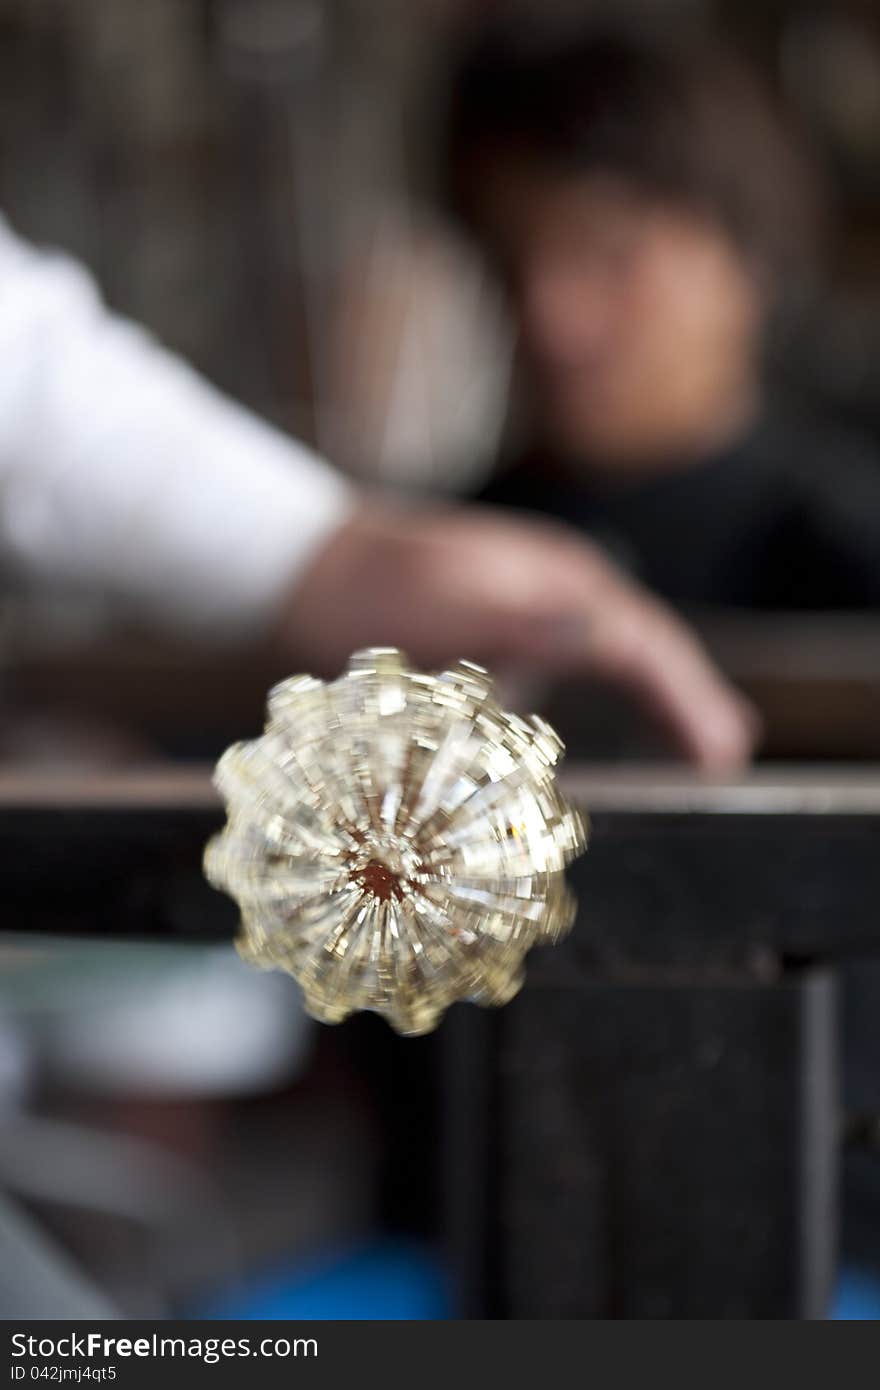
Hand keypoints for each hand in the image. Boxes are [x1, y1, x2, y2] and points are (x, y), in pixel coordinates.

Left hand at [278, 501, 757, 768]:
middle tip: (728, 755)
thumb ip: (523, 622)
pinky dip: (606, 695)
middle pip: (643, 646)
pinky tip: (605, 726)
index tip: (721, 754)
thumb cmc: (365, 594)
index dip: (688, 699)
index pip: (645, 645)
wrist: (300, 568)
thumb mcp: (443, 609)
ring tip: (700, 743)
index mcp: (556, 578)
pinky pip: (572, 662)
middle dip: (689, 697)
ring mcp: (527, 605)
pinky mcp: (498, 628)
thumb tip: (606, 634)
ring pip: (612, 653)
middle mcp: (554, 587)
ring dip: (657, 696)